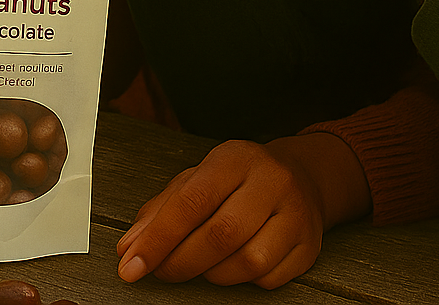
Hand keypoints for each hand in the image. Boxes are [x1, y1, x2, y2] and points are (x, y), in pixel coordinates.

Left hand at [116, 135, 369, 289]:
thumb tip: (128, 248)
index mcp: (233, 158)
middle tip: (159, 272)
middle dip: (180, 261)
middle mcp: (269, 182)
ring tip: (197, 264)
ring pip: (248, 261)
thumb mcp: (197, 178)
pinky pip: (270, 278)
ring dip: (212, 273)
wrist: (301, 176)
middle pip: (221, 234)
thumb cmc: (238, 179)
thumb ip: (160, 210)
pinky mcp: (309, 245)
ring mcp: (295, 214)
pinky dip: (242, 280)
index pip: (191, 200)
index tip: (131, 263)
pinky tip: (231, 265)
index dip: (158, 237)